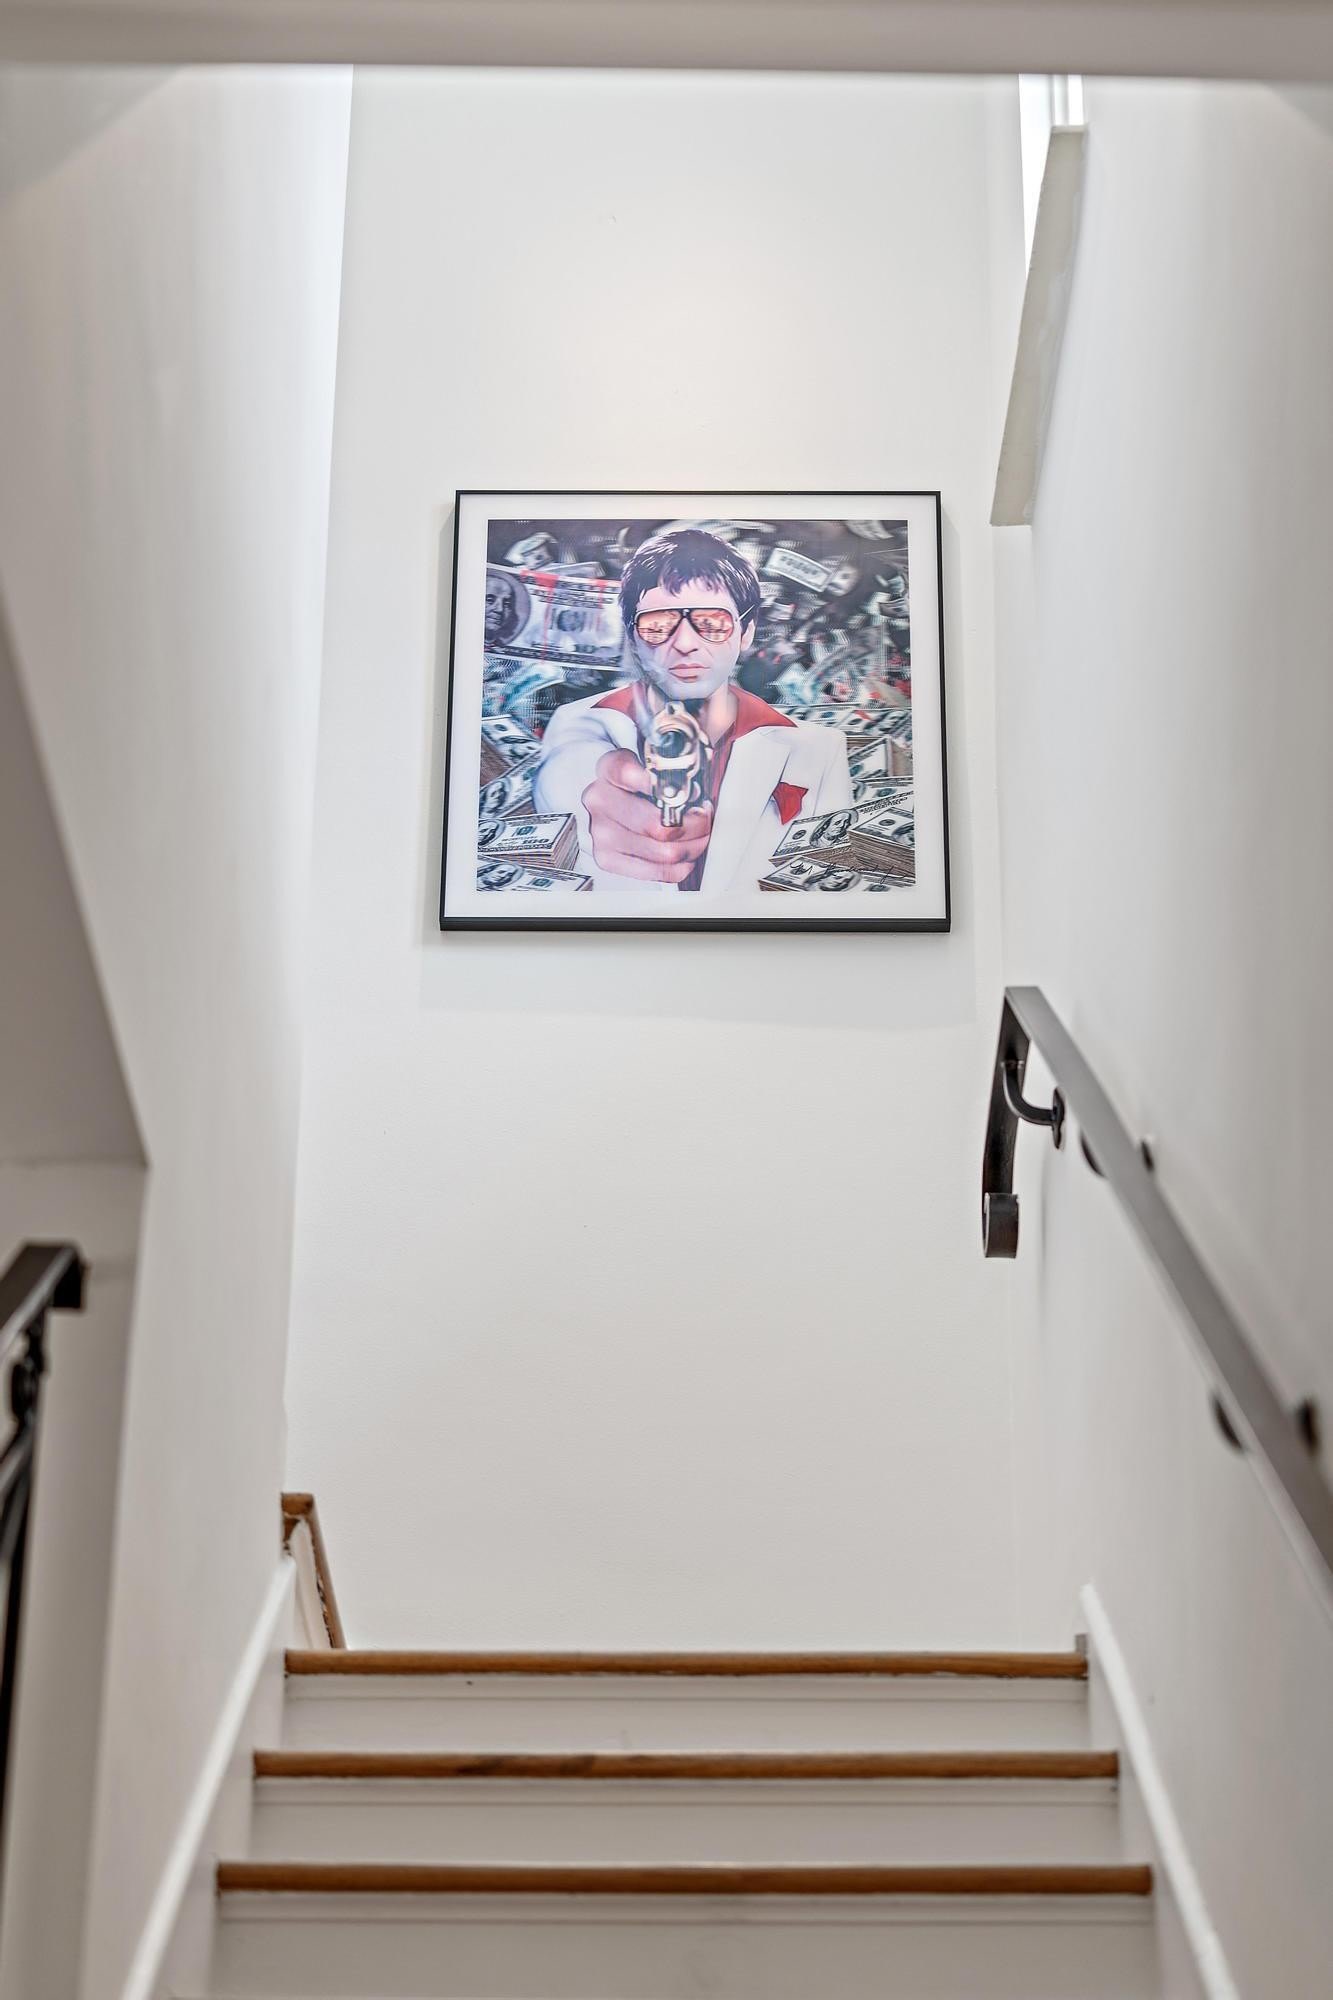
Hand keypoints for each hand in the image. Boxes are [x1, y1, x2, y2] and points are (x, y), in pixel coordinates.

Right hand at [581, 749, 712, 882]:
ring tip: (701, 836)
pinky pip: (657, 872)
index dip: (671, 788)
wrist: (606, 800)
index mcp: (609, 769)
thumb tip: (697, 790)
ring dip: (694, 846)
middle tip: (705, 818)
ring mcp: (600, 833)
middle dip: (695, 824)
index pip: (640, 776)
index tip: (694, 792)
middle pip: (659, 824)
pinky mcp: (607, 859)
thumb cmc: (634, 782)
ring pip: (664, 851)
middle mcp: (600, 801)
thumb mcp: (647, 760)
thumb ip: (669, 767)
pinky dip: (681, 866)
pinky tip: (687, 856)